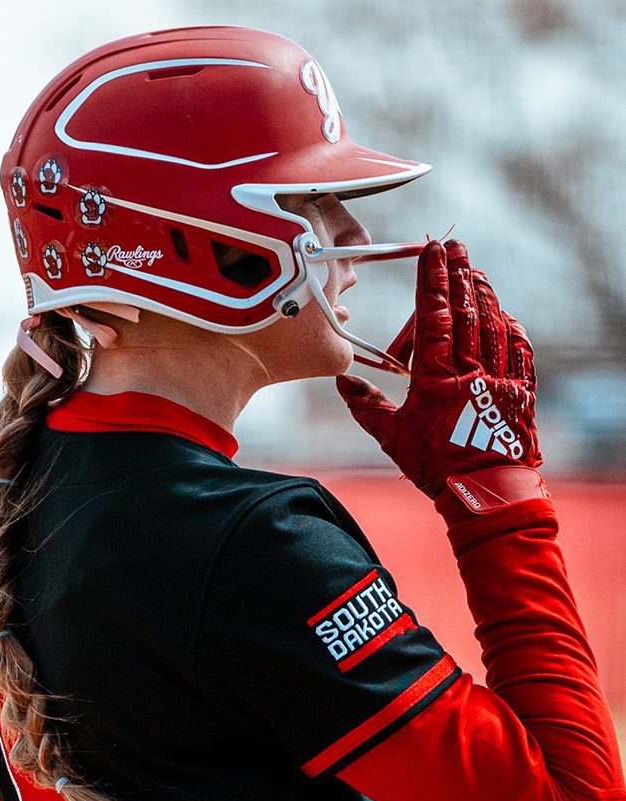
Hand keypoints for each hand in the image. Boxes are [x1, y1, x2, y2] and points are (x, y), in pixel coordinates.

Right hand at [337, 240, 541, 498]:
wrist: (485, 493)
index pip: (434, 317)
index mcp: (437, 378)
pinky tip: (504, 316)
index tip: (432, 251)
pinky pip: (517, 351)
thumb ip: (366, 406)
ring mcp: (499, 379)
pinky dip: (510, 329)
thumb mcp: (392, 437)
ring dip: (483, 295)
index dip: (433, 281)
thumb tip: (342, 381)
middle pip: (466, 311)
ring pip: (493, 325)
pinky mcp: (520, 392)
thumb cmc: (436, 466)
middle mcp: (471, 371)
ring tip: (475, 271)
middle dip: (459, 274)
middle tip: (455, 245)